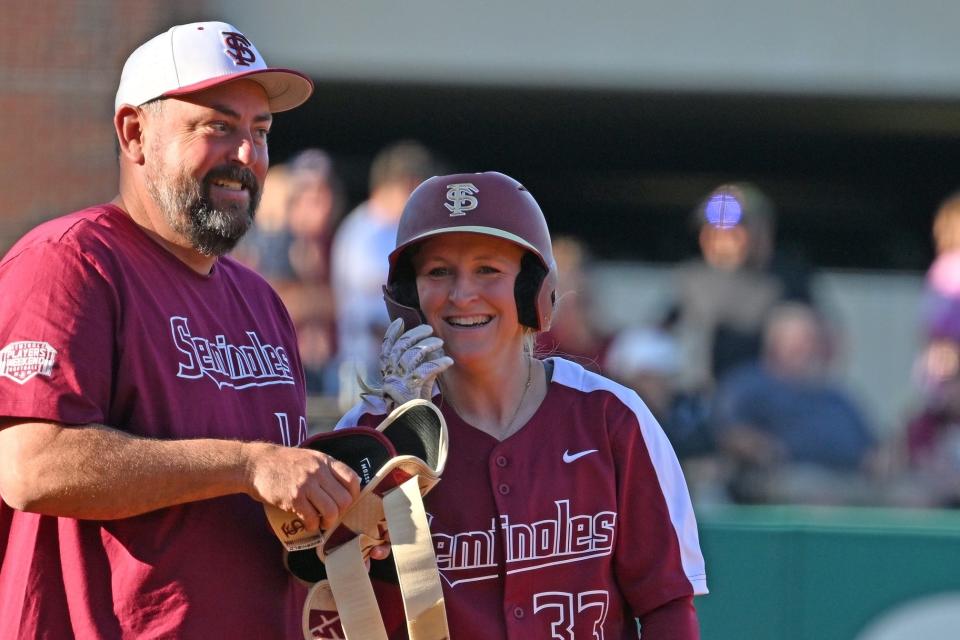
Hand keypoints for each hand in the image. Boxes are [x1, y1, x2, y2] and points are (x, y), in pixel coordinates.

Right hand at [241, 442, 360, 531]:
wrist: (256, 464)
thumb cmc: (284, 463)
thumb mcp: (310, 458)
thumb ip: (326, 470)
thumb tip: (342, 490)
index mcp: (325, 461)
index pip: (352, 479)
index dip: (355, 495)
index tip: (347, 502)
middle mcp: (319, 471)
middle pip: (344, 499)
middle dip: (341, 513)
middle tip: (332, 516)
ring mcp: (306, 485)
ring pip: (331, 510)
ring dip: (329, 522)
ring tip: (322, 523)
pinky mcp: (293, 498)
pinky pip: (312, 518)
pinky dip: (313, 526)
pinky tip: (309, 525)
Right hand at [363, 318, 453, 406]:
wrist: (415, 429)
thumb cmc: (417, 406)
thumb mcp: (415, 383)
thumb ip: (418, 366)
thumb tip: (431, 347)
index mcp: (388, 375)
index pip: (386, 349)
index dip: (391, 334)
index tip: (399, 322)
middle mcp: (390, 377)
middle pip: (400, 347)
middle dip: (415, 334)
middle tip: (429, 329)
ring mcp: (399, 383)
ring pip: (411, 355)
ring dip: (428, 346)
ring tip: (440, 343)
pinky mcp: (410, 391)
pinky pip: (425, 370)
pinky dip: (438, 363)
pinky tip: (449, 361)